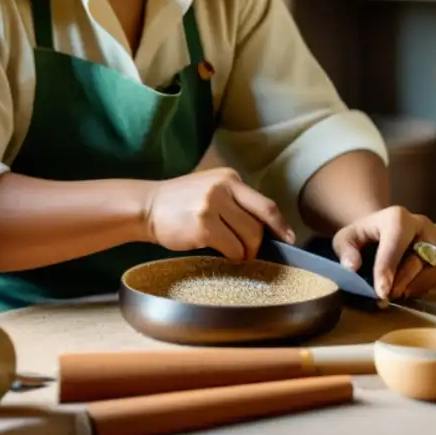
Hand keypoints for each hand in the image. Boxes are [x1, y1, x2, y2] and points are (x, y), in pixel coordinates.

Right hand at [142, 167, 295, 260]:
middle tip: (249, 253)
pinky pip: (232, 249)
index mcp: (229, 178)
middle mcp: (223, 188)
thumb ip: (236, 202)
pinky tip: (221, 254)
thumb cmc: (180, 203)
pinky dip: (232, 256)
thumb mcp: (211, 190)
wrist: (146, 206)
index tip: (288, 239)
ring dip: (245, 252)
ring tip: (234, 254)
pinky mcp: (203, 225)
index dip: (280, 225)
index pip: (265, 204)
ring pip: (248, 238)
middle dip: (258, 244)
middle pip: (259, 224)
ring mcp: (212, 206)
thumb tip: (265, 228)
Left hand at [332, 207, 435, 299]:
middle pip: (418, 259)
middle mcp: (423, 223)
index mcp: (398, 217)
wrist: (386, 231)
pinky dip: (428, 285)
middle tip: (385, 296)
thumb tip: (351, 266)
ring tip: (398, 291)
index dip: (388, 269)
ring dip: (416, 286)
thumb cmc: (365, 237)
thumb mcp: (346, 239)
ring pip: (435, 268)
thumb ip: (345, 250)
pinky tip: (412, 286)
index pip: (395, 244)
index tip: (381, 292)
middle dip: (401, 282)